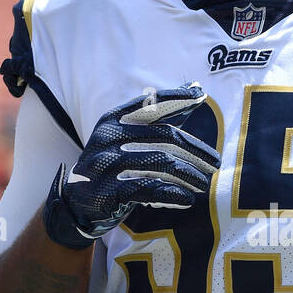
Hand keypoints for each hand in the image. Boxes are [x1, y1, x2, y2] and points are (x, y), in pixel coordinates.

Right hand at [43, 87, 218, 248]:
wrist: (76, 203)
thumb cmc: (112, 165)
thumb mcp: (127, 139)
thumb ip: (157, 119)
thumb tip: (194, 90)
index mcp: (113, 119)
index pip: (149, 103)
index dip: (176, 98)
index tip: (200, 94)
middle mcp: (108, 137)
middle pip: (163, 137)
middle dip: (195, 150)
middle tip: (216, 162)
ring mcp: (107, 163)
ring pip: (160, 163)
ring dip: (188, 174)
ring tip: (205, 183)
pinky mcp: (108, 190)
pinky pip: (148, 189)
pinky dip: (172, 193)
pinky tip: (188, 198)